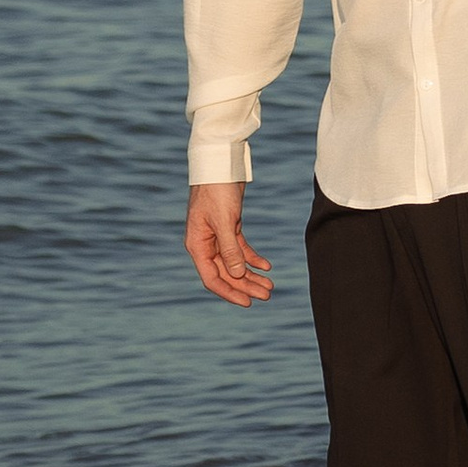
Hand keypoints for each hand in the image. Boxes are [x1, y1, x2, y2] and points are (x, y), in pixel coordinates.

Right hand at [187, 181, 273, 306]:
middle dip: (246, 286)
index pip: (212, 278)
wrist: (221, 164)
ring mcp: (217, 237)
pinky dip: (253, 258)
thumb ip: (229, 250)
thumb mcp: (224, 221)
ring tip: (270, 285)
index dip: (230, 292)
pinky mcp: (229, 227)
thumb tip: (238, 275)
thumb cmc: (217, 190)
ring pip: (235, 263)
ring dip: (252, 275)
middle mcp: (205, 244)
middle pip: (226, 273)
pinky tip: (266, 266)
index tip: (248, 302)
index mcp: (197, 245)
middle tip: (268, 295)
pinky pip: (241, 249)